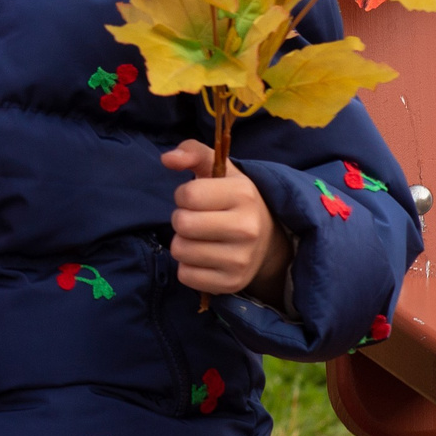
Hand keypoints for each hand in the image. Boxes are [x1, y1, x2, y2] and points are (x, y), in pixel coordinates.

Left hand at [161, 139, 292, 298]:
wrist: (268, 238)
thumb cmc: (232, 198)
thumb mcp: (218, 168)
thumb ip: (192, 152)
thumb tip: (167, 159)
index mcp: (243, 195)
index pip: (187, 195)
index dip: (183, 195)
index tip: (197, 198)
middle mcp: (247, 228)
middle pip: (182, 224)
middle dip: (182, 220)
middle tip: (198, 219)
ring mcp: (241, 259)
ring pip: (180, 251)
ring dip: (183, 244)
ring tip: (201, 238)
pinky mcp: (232, 283)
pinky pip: (186, 276)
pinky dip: (188, 267)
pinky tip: (204, 258)